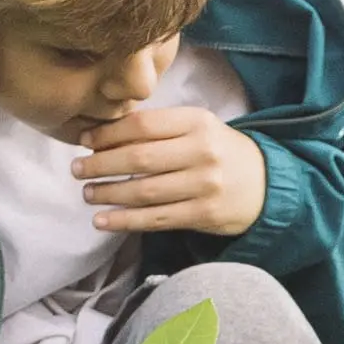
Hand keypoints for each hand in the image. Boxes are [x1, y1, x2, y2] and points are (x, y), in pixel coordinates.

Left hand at [74, 106, 266, 236]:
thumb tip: (103, 134)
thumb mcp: (198, 128)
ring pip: (144, 191)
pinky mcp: (204, 214)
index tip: (84, 140)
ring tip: (87, 193)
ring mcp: (204, 185)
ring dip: (108, 193)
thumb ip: (160, 128)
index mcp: (197, 122)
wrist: (266, 185)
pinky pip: (156, 219)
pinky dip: (125, 221)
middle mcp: (202, 151)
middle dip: (100, 164)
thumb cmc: (221, 153)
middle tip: (77, 169)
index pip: (142, 126)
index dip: (107, 134)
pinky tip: (102, 221)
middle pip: (138, 158)